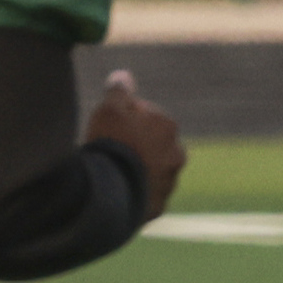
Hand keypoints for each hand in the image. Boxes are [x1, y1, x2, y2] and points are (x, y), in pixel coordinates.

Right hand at [88, 67, 184, 215]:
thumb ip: (118, 91)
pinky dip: (134, 193)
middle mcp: (175, 155)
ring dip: (137, 170)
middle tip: (110, 149)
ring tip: (111, 173)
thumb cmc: (111, 144)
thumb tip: (123, 75)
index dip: (125, 118)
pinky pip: (145, 196)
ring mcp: (168, 183)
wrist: (111, 192)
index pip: (147, 116)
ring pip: (152, 172)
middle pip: (153, 145)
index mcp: (168, 128)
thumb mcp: (109, 109)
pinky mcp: (157, 207)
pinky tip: (115, 191)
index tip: (107, 125)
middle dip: (137, 145)